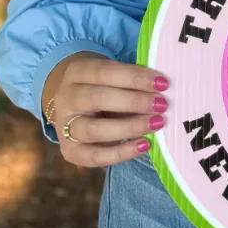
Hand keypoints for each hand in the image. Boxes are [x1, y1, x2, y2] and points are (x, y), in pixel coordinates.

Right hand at [41, 52, 169, 168]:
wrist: (74, 107)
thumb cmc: (103, 88)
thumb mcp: (111, 78)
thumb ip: (131, 83)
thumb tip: (162, 90)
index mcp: (77, 72)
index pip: (104, 72)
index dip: (134, 77)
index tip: (162, 83)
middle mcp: (66, 98)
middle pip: (96, 99)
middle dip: (133, 102)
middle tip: (162, 105)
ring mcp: (64, 127)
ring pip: (93, 129)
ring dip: (129, 127)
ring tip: (156, 123)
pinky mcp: (70, 152)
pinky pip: (94, 156)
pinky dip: (121, 153)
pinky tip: (144, 145)